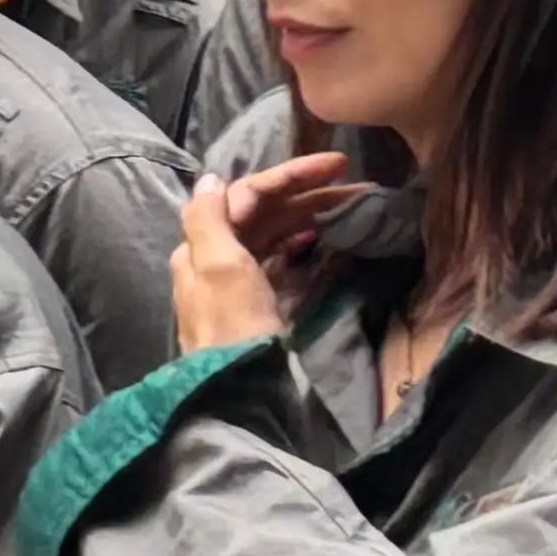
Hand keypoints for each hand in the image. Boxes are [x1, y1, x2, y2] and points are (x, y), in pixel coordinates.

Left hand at [171, 155, 358, 354]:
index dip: (289, 176)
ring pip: (270, 235)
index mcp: (199, 247)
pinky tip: (318, 239)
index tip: (338, 164)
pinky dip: (297, 245)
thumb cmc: (234, 326)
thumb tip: (211, 179)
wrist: (240, 391)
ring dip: (306, 215)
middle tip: (357, 183)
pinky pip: (275, 262)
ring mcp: (233, 284)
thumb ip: (209, 220)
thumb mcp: (218, 267)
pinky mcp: (253, 306)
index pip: (244, 195)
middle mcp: (210, 261)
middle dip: (305, 193)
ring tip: (350, 206)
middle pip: (259, 214)